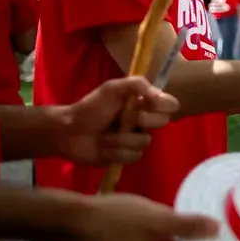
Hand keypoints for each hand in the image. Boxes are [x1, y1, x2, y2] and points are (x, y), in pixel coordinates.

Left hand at [57, 76, 179, 165]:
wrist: (69, 132)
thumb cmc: (91, 107)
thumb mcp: (112, 88)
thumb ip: (137, 84)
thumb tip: (160, 96)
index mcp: (143, 103)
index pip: (170, 104)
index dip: (164, 105)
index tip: (151, 103)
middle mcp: (144, 121)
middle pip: (162, 122)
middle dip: (140, 120)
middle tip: (123, 118)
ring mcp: (136, 139)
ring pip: (145, 142)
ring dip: (121, 138)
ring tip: (104, 136)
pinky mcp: (127, 156)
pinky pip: (133, 156)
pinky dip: (115, 151)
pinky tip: (103, 148)